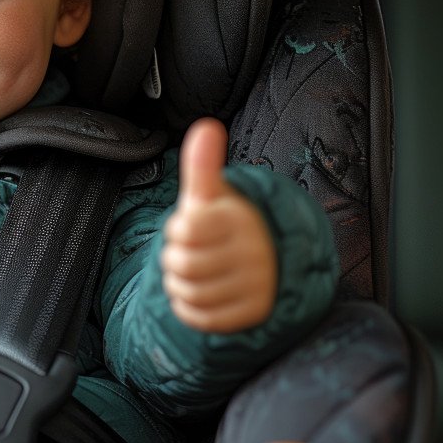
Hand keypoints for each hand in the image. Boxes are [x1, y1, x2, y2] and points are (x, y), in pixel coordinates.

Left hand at [161, 118, 275, 333]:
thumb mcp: (211, 194)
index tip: (193, 226)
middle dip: (177, 258)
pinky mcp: (254, 313)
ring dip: (182, 284)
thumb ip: (202, 165)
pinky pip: (201, 317)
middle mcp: (255, 251)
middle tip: (195, 252)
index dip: (178, 230)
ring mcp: (258, 284)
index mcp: (241, 218)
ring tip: (201, 271)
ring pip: (189, 292)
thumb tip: (205, 126)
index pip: (184, 229)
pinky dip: (192, 308)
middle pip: (182, 264)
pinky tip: (206, 291)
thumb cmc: (226, 223)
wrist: (266, 259)